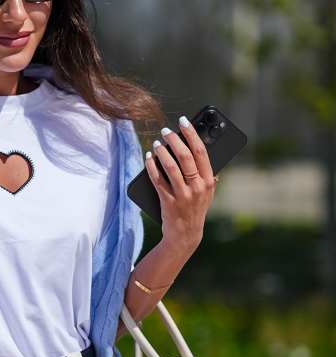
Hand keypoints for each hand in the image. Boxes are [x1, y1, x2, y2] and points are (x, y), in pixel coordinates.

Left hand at [145, 117, 217, 251]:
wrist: (185, 235)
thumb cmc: (195, 208)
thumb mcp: (207, 193)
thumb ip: (207, 175)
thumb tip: (200, 150)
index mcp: (209, 181)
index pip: (201, 152)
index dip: (192, 133)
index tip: (184, 121)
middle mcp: (197, 187)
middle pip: (185, 156)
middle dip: (174, 139)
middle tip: (165, 130)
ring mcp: (182, 195)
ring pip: (170, 166)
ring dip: (161, 151)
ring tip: (156, 143)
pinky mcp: (168, 201)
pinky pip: (157, 179)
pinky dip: (151, 165)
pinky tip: (148, 157)